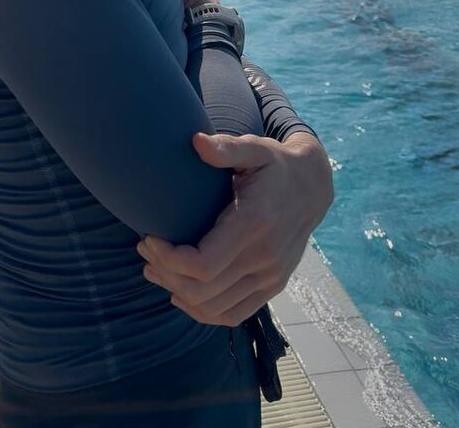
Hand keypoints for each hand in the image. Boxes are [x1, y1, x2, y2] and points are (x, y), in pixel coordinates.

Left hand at [136, 130, 333, 326]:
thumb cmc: (275, 164)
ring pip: (214, 308)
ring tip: (155, 268)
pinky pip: (233, 315)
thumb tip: (196, 142)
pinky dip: (203, 311)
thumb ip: (226, 148)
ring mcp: (271, 277)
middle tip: (145, 250)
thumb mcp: (255, 147)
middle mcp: (264, 257)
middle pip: (202, 290)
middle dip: (165, 274)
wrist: (312, 187)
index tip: (149, 238)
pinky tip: (181, 293)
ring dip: (178, 293)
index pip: (203, 265)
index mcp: (254, 224)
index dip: (168, 260)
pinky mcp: (273, 286)